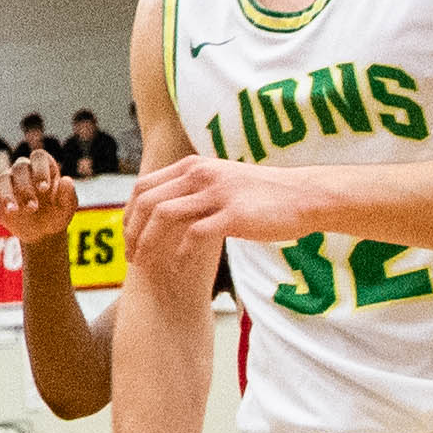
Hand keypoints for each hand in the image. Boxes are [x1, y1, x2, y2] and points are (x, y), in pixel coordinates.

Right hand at [0, 151, 76, 251]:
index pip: (39, 156)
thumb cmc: (56, 215)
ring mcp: (9, 180)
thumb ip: (68, 195)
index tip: (44, 188)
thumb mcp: (67, 208)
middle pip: (20, 167)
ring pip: (3, 178)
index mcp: (44, 168)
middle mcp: (25, 170)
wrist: (42, 232)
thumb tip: (66, 180)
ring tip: (14, 211)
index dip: (40, 169)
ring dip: (7, 194)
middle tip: (33, 208)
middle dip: (25, 188)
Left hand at [124, 151, 302, 277]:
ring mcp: (217, 193)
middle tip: (130, 257)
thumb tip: (164, 211)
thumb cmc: (262, 195)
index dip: (128, 213)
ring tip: (145, 265)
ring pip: (164, 215)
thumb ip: (194, 189)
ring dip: (147, 242)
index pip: (143, 186)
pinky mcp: (234, 215)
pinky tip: (177, 266)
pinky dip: (179, 252)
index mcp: (194, 166)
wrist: (304, 196)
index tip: (127, 236)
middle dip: (131, 231)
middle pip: (147, 201)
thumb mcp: (222, 181)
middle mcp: (201, 174)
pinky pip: (194, 234)